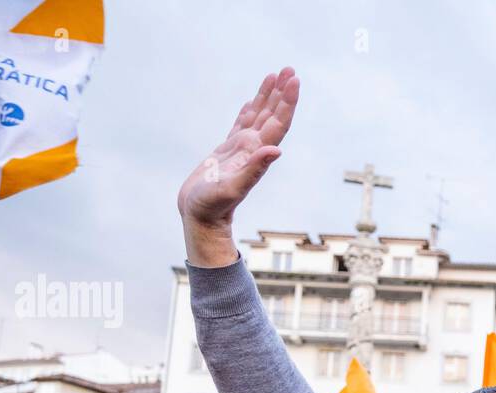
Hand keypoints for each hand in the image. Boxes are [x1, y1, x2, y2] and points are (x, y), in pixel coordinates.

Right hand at [178, 68, 299, 266]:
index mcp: (256, 154)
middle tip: (290, 69)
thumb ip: (254, 170)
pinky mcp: (227, 152)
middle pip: (272, 115)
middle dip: (282, 93)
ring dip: (268, 97)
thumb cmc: (212, 207)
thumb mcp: (232, 189)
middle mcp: (253, 150)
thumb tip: (276, 151)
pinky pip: (240, 125)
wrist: (201, 219)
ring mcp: (241, 150)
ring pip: (258, 116)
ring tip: (276, 75)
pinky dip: (248, 111)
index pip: (278, 124)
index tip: (294, 81)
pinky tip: (251, 101)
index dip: (287, 102)